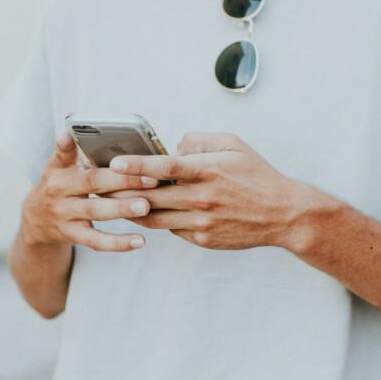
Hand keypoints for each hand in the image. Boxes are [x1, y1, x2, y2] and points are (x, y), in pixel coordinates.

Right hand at [21, 129, 160, 251]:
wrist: (35, 222)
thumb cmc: (59, 185)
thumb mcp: (58, 166)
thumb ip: (71, 150)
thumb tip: (81, 124)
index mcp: (59, 169)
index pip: (63, 154)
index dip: (66, 145)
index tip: (69, 134)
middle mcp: (59, 191)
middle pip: (92, 182)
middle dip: (122, 179)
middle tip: (150, 177)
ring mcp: (65, 215)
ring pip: (95, 211)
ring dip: (121, 209)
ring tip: (145, 205)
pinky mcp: (72, 236)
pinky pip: (97, 241)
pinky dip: (118, 243)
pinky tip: (140, 240)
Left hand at [101, 132, 330, 251]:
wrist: (283, 214)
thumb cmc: (257, 175)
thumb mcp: (233, 145)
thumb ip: (200, 140)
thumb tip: (173, 147)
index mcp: (208, 170)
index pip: (165, 167)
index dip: (137, 165)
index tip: (114, 162)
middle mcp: (202, 197)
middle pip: (151, 195)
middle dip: (121, 190)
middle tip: (97, 184)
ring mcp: (201, 221)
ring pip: (154, 216)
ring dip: (130, 208)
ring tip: (109, 200)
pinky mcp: (201, 238)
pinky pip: (170, 228)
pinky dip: (156, 219)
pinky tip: (142, 211)